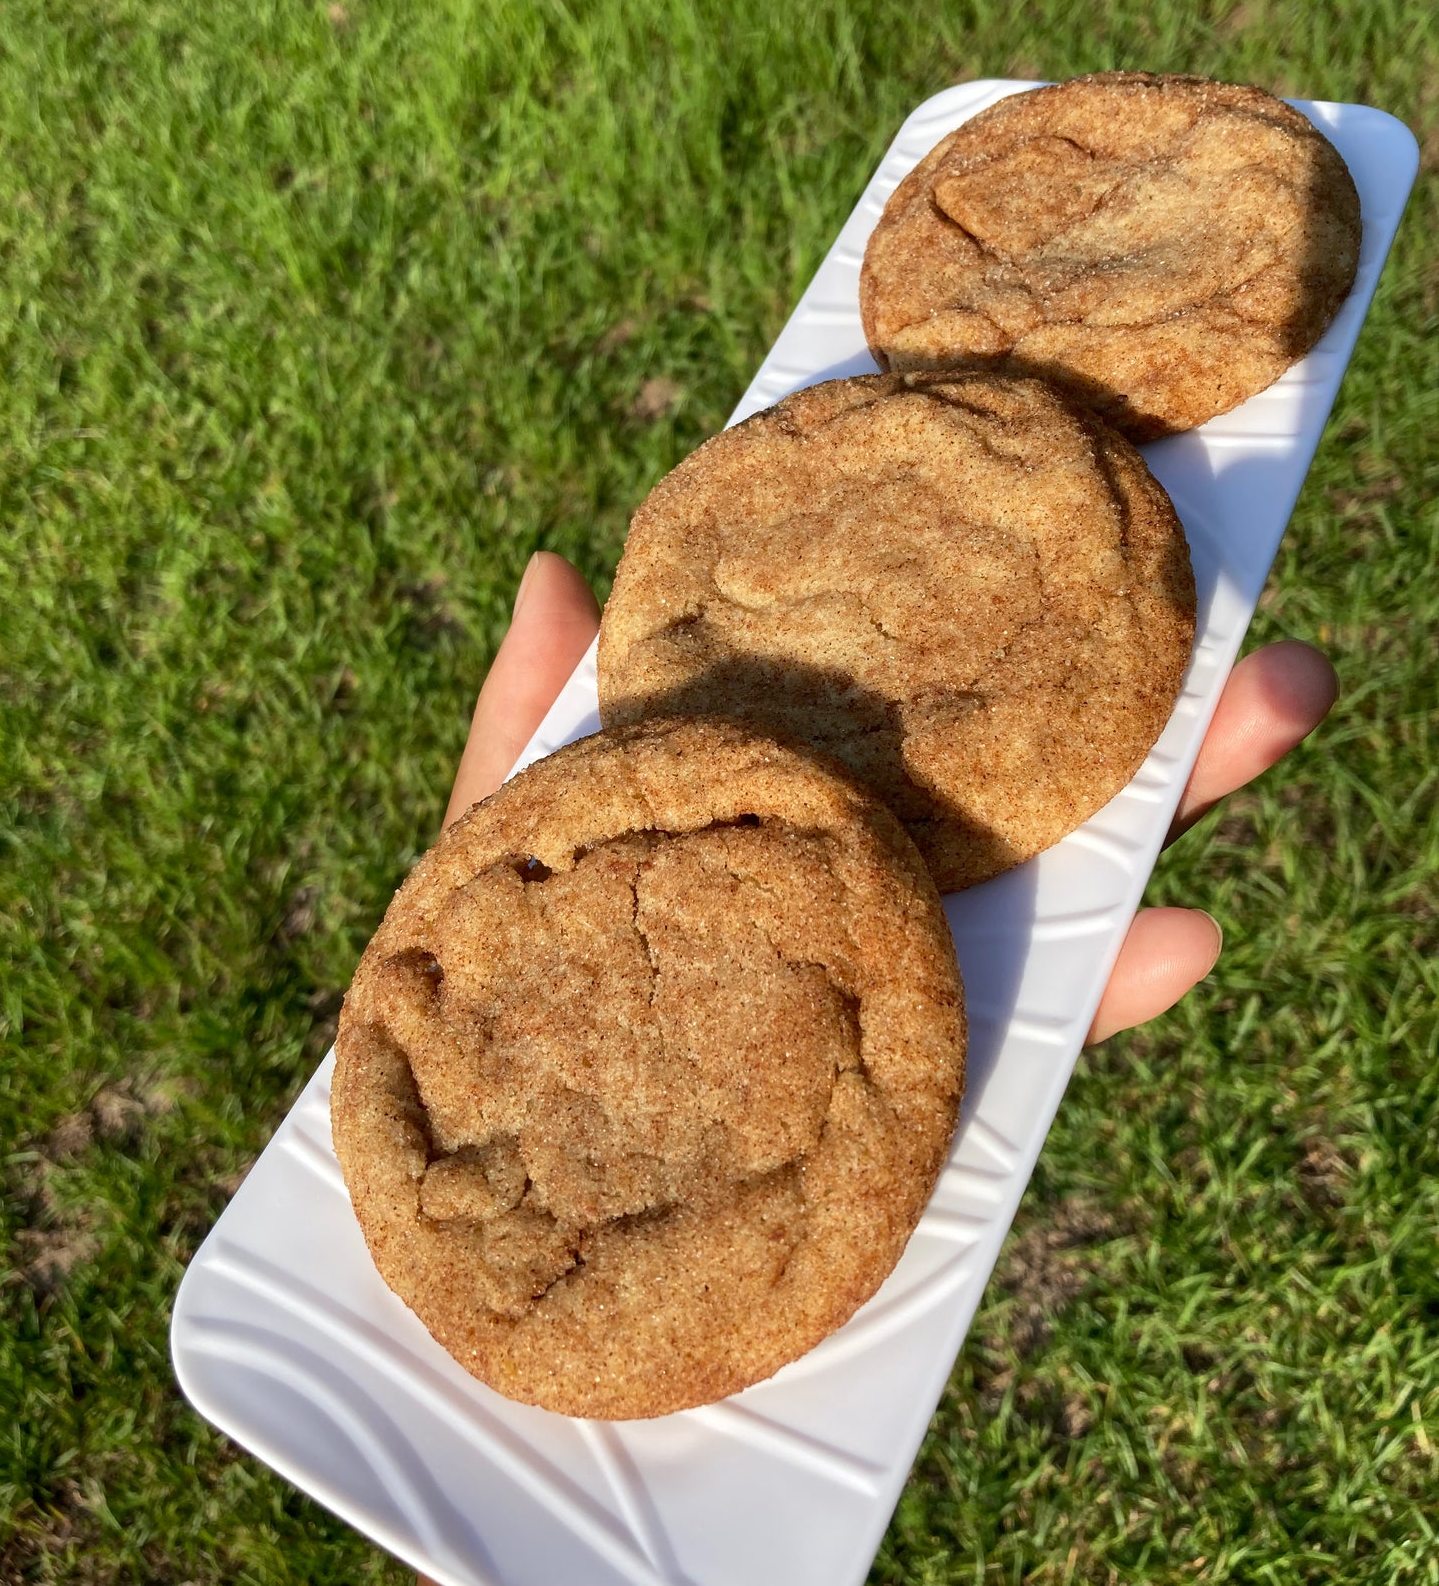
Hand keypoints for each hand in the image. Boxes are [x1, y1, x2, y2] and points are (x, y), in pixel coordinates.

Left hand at [443, 552, 1336, 1046]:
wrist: (474, 1225)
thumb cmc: (483, 1016)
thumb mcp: (504, 859)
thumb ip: (530, 734)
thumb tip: (550, 571)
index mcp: (789, 818)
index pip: (908, 712)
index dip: (995, 631)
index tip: (1079, 522)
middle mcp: (867, 896)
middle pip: (1022, 787)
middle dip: (1143, 704)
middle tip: (1240, 614)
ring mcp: (902, 997)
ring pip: (1062, 893)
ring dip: (1177, 807)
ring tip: (1274, 702)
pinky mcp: (912, 1109)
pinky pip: (1026, 1051)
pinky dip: (1104, 995)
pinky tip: (1178, 937)